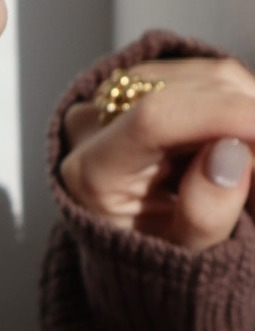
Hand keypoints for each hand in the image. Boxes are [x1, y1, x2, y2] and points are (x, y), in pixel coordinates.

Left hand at [61, 57, 254, 252]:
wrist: (132, 239)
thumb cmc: (157, 255)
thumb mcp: (182, 255)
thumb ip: (204, 214)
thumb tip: (232, 151)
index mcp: (91, 171)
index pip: (156, 118)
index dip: (225, 115)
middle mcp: (92, 122)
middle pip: (190, 90)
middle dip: (247, 118)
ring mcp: (113, 95)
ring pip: (207, 75)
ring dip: (248, 110)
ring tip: (250, 165)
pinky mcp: (140, 82)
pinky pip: (207, 75)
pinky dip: (238, 104)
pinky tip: (239, 142)